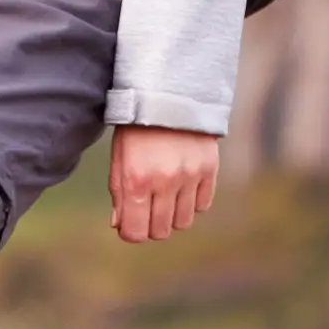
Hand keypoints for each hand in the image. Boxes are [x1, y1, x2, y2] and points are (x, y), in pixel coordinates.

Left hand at [108, 125, 220, 243]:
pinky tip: (183, 188)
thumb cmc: (137, 130)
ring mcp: (190, 176)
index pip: (135, 232)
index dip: (131, 233)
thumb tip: (120, 225)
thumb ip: (119, 194)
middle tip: (148, 211)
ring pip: (183, 222)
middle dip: (151, 226)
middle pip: (161, 231)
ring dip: (173, 216)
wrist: (169, 95)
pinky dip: (192, 203)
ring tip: (166, 198)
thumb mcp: (119, 159)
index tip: (130, 224)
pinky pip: (203, 205)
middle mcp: (164, 181)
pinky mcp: (209, 169)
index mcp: (136, 179)